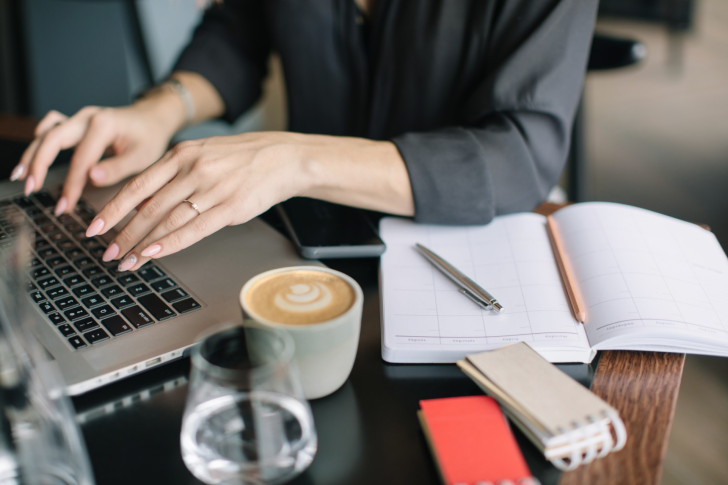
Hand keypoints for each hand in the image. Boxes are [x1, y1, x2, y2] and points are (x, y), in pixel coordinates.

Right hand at [12, 95, 183, 215]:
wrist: (153, 119)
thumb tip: (91, 178)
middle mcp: (87, 117)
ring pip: (46, 133)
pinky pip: (51, 127)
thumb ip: (117, 168)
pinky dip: (40, 141)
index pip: (81, 159)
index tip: (64, 206)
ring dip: (32, 154)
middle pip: (53, 139)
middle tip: (30, 189)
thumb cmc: (150, 138)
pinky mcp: (76, 122)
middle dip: (38, 165)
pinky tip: (34, 156)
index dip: (71, 185)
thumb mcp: (142, 156)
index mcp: (104, 124)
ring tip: (21, 176)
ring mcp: (79, 117)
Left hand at [85, 132, 307, 271]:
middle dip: (123, 234)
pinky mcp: (230, 207)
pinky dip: (171, 244)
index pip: (137, 185)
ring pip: (167, 221)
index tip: (95, 227)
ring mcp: (212, 188)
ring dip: (143, 244)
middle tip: (108, 253)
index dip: (112, 209)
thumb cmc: (242, 160)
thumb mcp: (203, 155)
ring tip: (128, 261)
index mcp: (181, 155)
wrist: (282, 159)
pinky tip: (155, 253)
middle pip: (148, 207)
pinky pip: (194, 229)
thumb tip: (146, 203)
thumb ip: (175, 175)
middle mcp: (193, 170)